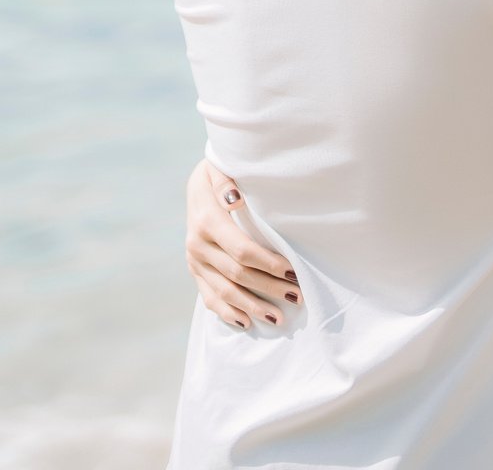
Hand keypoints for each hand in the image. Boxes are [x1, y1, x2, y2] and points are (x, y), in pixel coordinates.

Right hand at [185, 158, 300, 329]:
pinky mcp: (195, 271)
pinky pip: (209, 297)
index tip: (293, 272)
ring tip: (279, 318)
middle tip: (297, 296)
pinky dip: (227, 313)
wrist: (196, 185)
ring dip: (252, 307)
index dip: (268, 264)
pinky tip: (246, 323)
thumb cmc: (220, 173)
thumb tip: (235, 199)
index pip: (241, 250)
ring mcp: (194, 261)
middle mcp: (197, 245)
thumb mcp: (220, 168)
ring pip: (224, 291)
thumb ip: (226, 183)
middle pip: (238, 274)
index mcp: (207, 221)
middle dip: (269, 287)